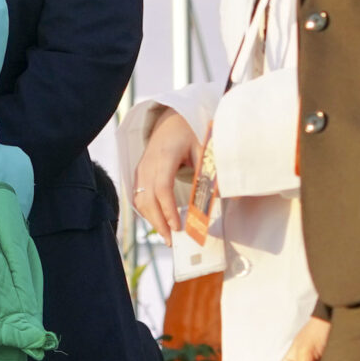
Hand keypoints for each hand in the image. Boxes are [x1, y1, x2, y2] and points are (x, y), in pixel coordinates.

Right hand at [131, 106, 199, 238]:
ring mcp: (141, 169)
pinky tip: (158, 221)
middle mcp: (149, 164)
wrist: (169, 120)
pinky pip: (138, 197)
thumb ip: (208, 170)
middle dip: (159, 222)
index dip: (169, 210)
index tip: (178, 226)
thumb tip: (222, 195)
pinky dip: (147, 211)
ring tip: (166, 234)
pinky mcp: (138, 174)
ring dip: (152, 219)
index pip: (162, 188)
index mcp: (165, 156)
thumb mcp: (202, 148)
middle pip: (148, 198)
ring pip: (140, 200)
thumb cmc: (188, 133)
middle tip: (171, 240)